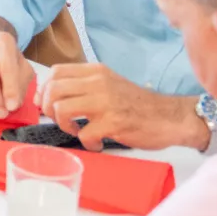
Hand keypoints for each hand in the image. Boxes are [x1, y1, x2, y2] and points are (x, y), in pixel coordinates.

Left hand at [39, 63, 208, 151]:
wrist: (170, 117)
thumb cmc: (138, 105)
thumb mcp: (110, 84)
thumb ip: (84, 86)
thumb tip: (50, 95)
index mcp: (96, 71)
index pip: (56, 72)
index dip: (45, 90)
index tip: (49, 105)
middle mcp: (98, 82)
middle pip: (53, 90)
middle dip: (48, 109)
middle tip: (61, 121)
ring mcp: (106, 102)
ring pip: (62, 109)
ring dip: (64, 125)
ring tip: (77, 131)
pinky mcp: (114, 123)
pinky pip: (84, 134)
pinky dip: (87, 144)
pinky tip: (97, 144)